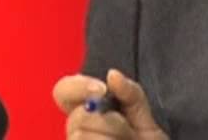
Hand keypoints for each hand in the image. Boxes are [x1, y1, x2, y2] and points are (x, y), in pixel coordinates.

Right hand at [53, 68, 168, 138]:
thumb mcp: (144, 118)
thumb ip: (131, 94)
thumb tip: (112, 75)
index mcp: (87, 112)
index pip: (63, 91)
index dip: (77, 87)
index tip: (102, 90)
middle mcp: (76, 131)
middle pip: (77, 117)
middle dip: (109, 123)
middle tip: (128, 133)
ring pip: (80, 137)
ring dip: (112, 139)